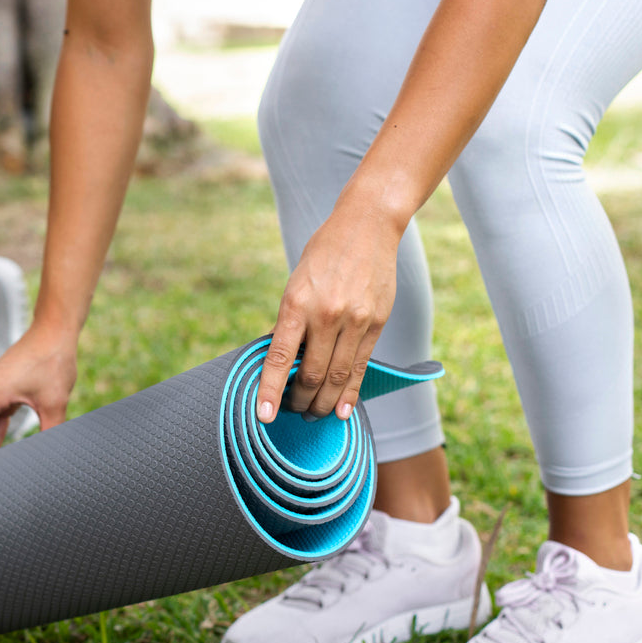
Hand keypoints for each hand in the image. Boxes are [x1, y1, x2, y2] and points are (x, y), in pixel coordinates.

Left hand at [256, 204, 400, 422]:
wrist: (367, 226)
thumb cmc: (323, 256)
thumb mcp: (295, 285)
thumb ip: (290, 323)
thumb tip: (280, 362)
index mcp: (297, 304)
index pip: (279, 358)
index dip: (270, 390)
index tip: (265, 415)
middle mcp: (327, 315)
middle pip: (310, 375)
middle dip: (299, 401)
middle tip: (292, 412)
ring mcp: (355, 320)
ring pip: (337, 377)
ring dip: (323, 403)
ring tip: (313, 415)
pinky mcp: (376, 323)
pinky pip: (361, 367)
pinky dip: (349, 392)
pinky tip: (341, 410)